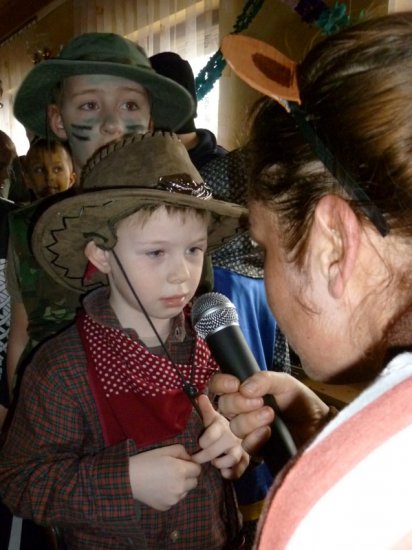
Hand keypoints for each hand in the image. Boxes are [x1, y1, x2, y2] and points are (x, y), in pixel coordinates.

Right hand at [129, 444, 200, 510]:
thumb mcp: (165, 450)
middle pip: (194, 482)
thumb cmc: (146, 461)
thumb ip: (182, 451)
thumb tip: (191, 458)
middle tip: (175, 472)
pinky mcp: (166, 507)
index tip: (183, 463)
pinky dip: (171, 495)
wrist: (128, 479)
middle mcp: (180, 487)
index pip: (198, 469)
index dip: (192, 465)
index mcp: (181, 471)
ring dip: (181, 486)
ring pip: (185, 492)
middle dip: (188, 476)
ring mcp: (173, 499)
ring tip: (166, 480)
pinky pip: (175, 500)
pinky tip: (160, 489)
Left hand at [191, 394, 248, 478]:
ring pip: (232, 458)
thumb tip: (200, 396)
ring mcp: (240, 448)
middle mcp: (232, 436)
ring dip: (220, 462)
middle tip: (196, 458)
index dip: (204, 440)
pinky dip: (232, 473)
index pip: (213, 433)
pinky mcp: (245, 459)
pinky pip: (240, 469)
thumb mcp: (213, 417)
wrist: (240, 431)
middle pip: (217, 449)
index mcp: (222, 426)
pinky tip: (224, 472)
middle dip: (203, 456)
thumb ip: (206, 409)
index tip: (199, 443)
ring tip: (214, 462)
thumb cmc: (220, 426)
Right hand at [209, 371, 329, 452]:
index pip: (219, 385)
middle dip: (240, 404)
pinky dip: (255, 438)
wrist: (318, 425)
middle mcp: (241, 410)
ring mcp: (247, 430)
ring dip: (250, 420)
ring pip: (234, 427)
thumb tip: (244, 388)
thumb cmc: (300, 401)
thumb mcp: (284, 383)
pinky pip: (245, 446)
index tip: (235, 384)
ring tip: (270, 415)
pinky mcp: (256, 448)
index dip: (221, 384)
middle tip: (261, 402)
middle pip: (224, 406)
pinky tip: (268, 432)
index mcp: (244, 390)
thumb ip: (263, 380)